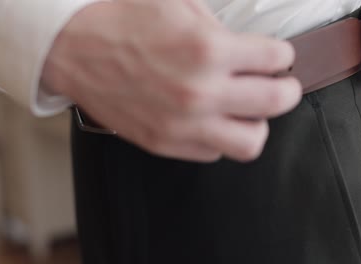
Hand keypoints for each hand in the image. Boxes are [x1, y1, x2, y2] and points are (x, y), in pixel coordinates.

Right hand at [41, 0, 300, 161]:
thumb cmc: (122, 21)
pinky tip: (211, 119)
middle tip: (281, 84)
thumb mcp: (179, 5)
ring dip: (258, 123)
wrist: (73, 48)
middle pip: (277, 103)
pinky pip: (213, 152)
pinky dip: (220, 136)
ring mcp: (182, 124)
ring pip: (251, 141)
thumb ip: (222, 30)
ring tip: (248, 110)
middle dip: (287, 90)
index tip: (275, 56)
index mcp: (207, 49)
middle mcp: (200, 92)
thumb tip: (249, 50)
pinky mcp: (164, 143)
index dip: (281, 54)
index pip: (277, 59)